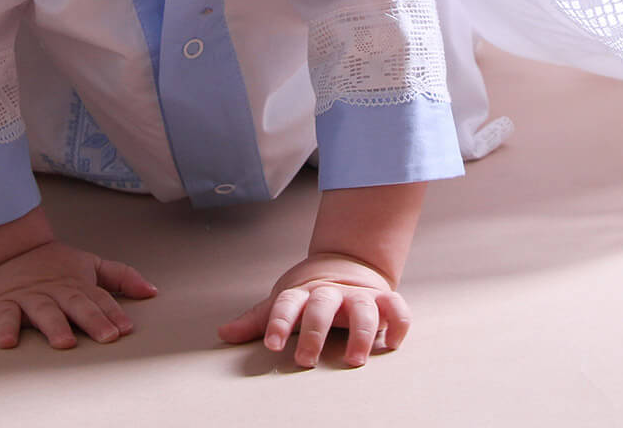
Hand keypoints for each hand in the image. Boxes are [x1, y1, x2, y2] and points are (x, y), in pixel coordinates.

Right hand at [0, 240, 156, 349]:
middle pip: (77, 306)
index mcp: (78, 285)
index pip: (99, 299)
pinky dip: (5, 328)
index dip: (113, 313)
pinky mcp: (5, 303)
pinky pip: (5, 317)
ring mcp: (31, 297)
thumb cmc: (54, 263)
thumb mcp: (91, 265)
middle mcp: (57, 292)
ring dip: (55, 326)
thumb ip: (121, 277)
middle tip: (106, 336)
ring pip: (45, 312)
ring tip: (65, 342)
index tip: (125, 329)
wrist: (10, 247)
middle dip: (93, 320)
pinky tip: (8, 342)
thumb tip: (152, 291)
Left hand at [217, 252, 411, 367]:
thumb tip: (223, 335)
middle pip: (322, 305)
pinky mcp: (384, 300)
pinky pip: (397, 308)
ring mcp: (359, 295)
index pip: (287, 304)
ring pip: (364, 308)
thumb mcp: (284, 302)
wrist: (346, 263)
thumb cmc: (310, 292)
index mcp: (303, 293)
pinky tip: (392, 343)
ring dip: (361, 332)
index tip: (271, 343)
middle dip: (314, 331)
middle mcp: (331, 293)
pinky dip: (398, 324)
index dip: (278, 322)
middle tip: (305, 359)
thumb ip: (258, 320)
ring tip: (354, 359)